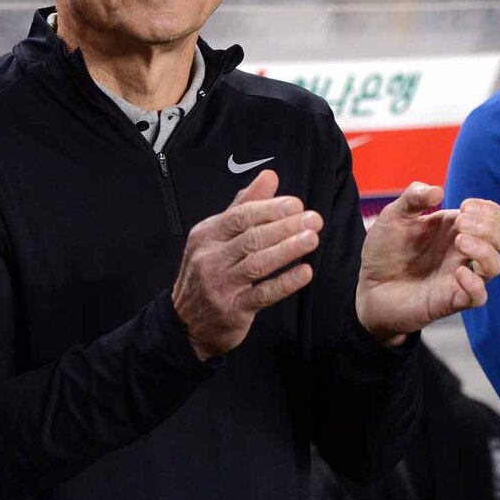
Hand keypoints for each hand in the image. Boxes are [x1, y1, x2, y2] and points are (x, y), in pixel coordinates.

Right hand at [172, 170, 322, 359]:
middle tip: (313, 219)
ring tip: (312, 239)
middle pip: (251, 238)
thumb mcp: (217, 236)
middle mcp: (210, 258)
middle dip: (285, 227)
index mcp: (207, 235)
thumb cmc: (209, 272)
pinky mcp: (232, 310)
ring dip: (287, 250)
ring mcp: (220, 285)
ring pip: (257, 264)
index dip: (269, 209)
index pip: (240, 216)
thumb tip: (269, 176)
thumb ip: (244, 206)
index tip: (296, 204)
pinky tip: (305, 272)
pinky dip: (285, 282)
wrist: (186, 323)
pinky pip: (263, 294)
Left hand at [356, 182, 499, 345]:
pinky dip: (475, 285)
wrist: (367, 285)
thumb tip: (438, 191)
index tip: (464, 207)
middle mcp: (462, 252)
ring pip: (495, 266)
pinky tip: (458, 273)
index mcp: (455, 229)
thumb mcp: (394, 216)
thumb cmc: (386, 251)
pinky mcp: (450, 300)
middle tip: (462, 223)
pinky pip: (478, 297)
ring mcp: (458, 277)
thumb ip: (413, 198)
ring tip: (461, 241)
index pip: (494, 216)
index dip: (488, 209)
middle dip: (489, 227)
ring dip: (485, 251)